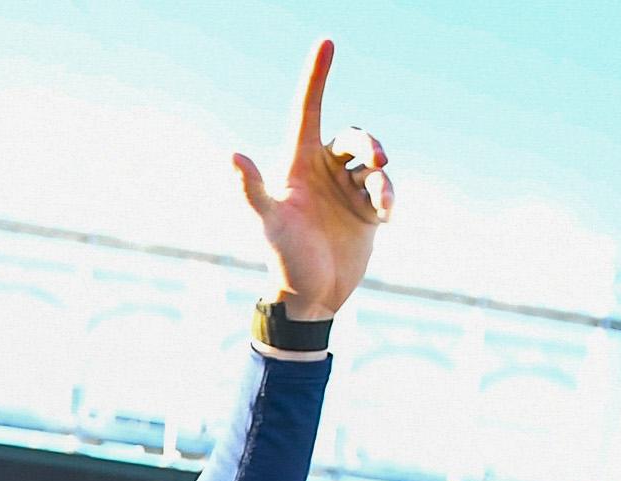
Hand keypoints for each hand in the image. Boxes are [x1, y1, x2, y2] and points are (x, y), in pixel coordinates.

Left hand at [233, 39, 391, 319]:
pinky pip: (385, 190)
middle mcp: (323, 171)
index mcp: (298, 164)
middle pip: (353, 136)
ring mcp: (346, 190)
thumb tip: (232, 156)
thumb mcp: (269, 222)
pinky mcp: (367, 211)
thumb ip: (252, 189)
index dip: (316, 77)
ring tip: (381, 197)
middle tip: (376, 159)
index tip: (326, 41)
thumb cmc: (283, 259)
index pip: (308, 110)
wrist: (311, 298)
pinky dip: (388, 196)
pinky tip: (385, 214)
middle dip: (367, 142)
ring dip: (381, 175)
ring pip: (373, 164)